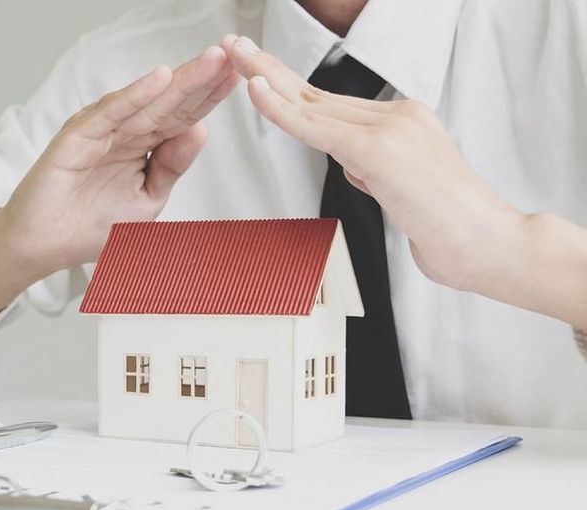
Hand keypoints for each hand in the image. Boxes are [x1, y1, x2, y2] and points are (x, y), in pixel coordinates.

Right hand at [1, 45, 239, 273]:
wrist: (43, 245)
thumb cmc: (88, 225)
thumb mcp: (146, 199)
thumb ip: (172, 167)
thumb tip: (200, 130)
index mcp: (143, 147)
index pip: (184, 117)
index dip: (211, 97)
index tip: (240, 78)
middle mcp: (125, 133)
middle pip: (172, 102)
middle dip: (204, 79)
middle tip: (234, 56)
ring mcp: (102, 131)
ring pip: (148, 101)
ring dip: (180, 80)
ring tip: (211, 60)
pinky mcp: (78, 136)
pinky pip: (112, 112)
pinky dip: (135, 95)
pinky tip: (159, 79)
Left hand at [224, 34, 522, 292]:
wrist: (490, 245)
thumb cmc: (451, 228)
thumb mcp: (401, 193)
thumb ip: (375, 171)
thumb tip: (353, 166)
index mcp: (402, 123)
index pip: (331, 105)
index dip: (289, 89)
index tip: (259, 74)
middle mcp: (396, 116)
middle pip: (317, 94)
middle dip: (270, 71)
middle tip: (236, 49)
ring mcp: (390, 128)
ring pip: (314, 103)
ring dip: (268, 78)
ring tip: (236, 56)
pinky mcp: (380, 150)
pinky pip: (318, 127)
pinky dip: (282, 110)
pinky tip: (256, 91)